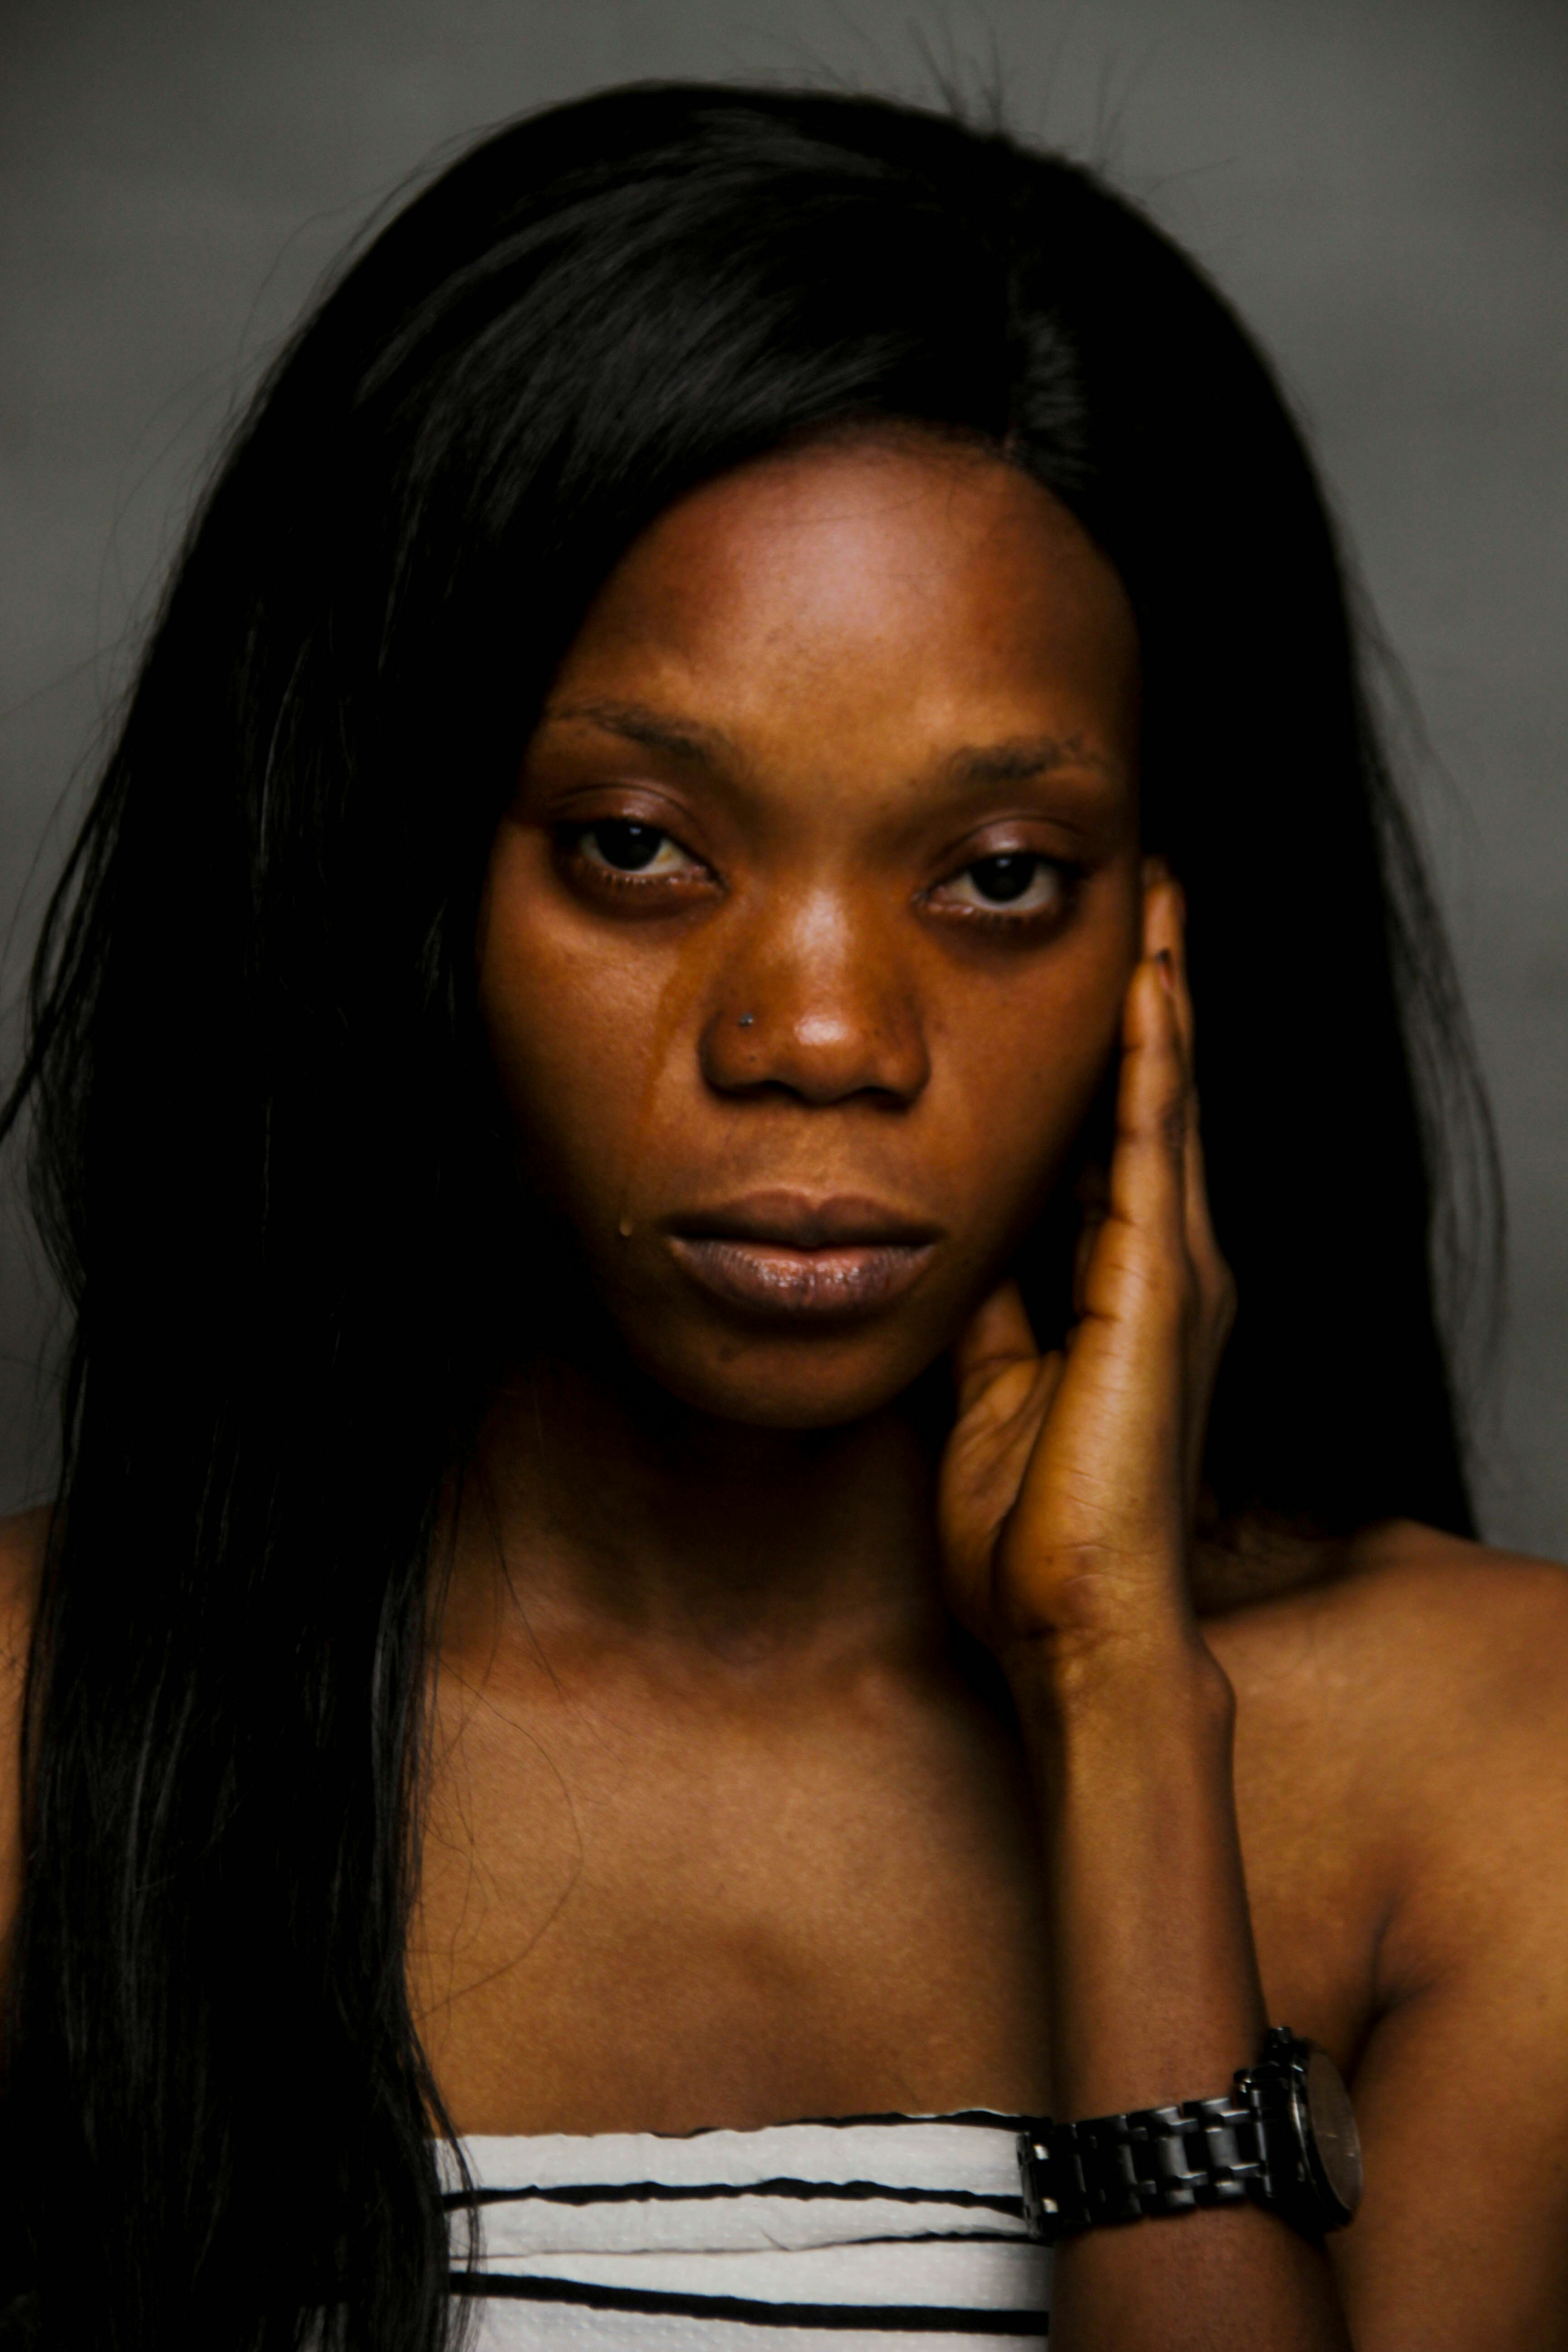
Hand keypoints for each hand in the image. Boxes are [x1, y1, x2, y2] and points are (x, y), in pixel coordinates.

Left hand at [938, 874, 1234, 1672]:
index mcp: (1124, 1296)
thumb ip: (990, 1321)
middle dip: (1154, 1001)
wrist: (1071, 1625)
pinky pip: (1152, 1152)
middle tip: (1149, 899)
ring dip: (1161, 1001)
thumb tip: (957, 1258)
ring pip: (1166, 1105)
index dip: (1115, 1056)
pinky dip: (1151, 1065)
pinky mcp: (1157, 1293)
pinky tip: (1148, 988)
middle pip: (1158, 1104)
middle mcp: (1165, 1272)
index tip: (1102, 971)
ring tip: (1158, 905)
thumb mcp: (990, 1394)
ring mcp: (1172, 1280)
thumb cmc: (1030, 1532)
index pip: (1121, 1144)